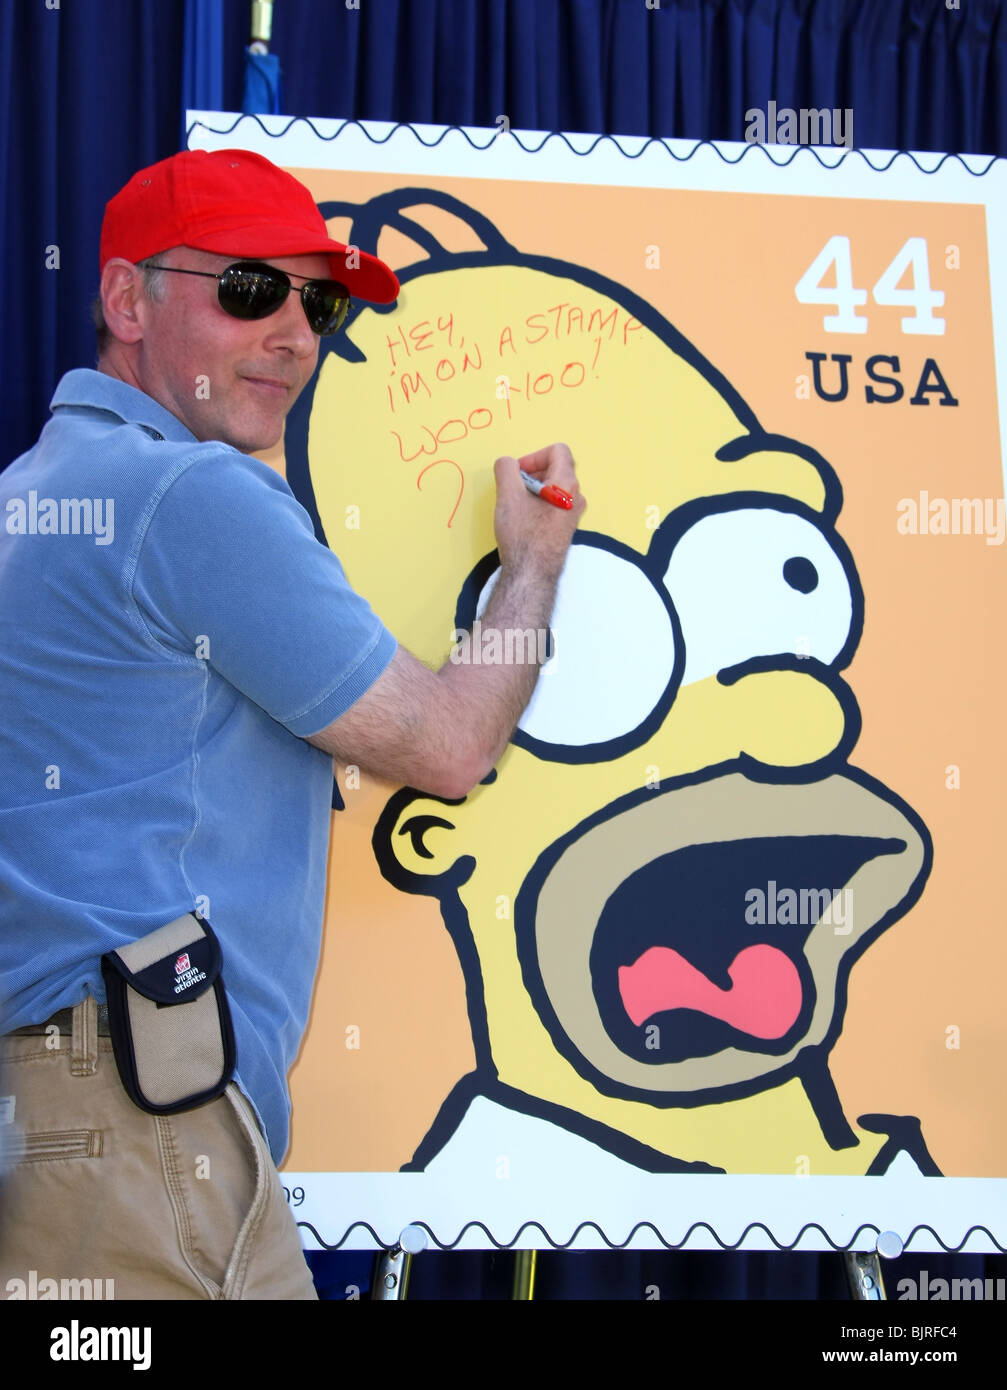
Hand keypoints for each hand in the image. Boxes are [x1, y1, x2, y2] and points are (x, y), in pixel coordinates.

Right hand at [492, 442, 585, 574]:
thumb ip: (506, 468)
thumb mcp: (508, 495)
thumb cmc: (522, 534)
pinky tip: (523, 520)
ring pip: (554, 488)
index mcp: (567, 483)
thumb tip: (507, 463)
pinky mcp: (566, 529)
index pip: (558, 451)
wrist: (531, 573)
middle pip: (556, 469)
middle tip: (513, 489)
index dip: (534, 456)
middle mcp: (577, 497)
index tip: (518, 474)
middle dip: (531, 473)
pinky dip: (538, 504)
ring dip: (533, 490)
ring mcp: (573, 515)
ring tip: (516, 506)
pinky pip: (554, 505)